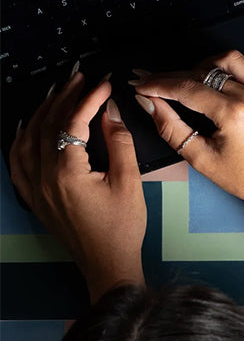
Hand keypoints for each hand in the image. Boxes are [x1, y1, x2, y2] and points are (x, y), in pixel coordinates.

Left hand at [9, 68, 146, 301]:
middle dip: (64, 98)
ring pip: (28, 139)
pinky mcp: (34, 196)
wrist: (107, 262)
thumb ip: (119, 143)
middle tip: (80, 78)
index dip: (88, 99)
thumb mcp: (128, 181)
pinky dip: (23, 138)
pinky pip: (18, 161)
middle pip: (48, 125)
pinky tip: (30, 126)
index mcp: (67, 172)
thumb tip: (110, 111)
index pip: (74, 123)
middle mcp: (43, 177)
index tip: (103, 82)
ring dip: (42, 112)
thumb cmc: (122, 226)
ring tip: (58, 93)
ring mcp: (35, 188)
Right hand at [131, 50, 243, 206]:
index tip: (143, 83)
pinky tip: (218, 84)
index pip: (187, 88)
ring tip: (189, 81)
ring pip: (230, 60)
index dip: (159, 84)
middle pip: (204, 72)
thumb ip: (171, 128)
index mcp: (234, 114)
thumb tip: (150, 103)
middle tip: (156, 81)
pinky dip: (230, 71)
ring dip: (204, 65)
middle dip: (175, 76)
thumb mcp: (201, 158)